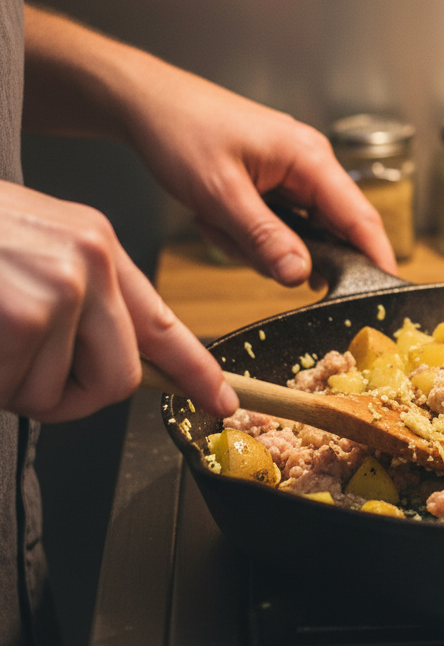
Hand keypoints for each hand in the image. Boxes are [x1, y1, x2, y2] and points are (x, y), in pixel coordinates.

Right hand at [0, 180, 237, 421]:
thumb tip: (99, 365)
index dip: (195, 369)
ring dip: (14, 385)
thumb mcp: (31, 251)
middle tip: (18, 375)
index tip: (221, 400)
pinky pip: (20, 391)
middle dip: (67, 397)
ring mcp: (63, 286)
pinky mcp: (27, 315)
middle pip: (119, 377)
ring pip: (59, 392)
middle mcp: (92, 260)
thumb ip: (75, 302)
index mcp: (96, 246)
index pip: (161, 320)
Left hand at [124, 70, 398, 283]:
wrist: (146, 104)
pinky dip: (245, 233)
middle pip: (326, 233)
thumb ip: (265, 237)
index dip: (376, 258)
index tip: (385, 295)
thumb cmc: (181, 130)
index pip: (360, 217)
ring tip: (214, 219)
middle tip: (235, 241)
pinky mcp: (272, 183)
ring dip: (255, 243)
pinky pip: (275, 226)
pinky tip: (215, 216)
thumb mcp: (221, 193)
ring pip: (296, 235)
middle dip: (283, 252)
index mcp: (310, 158)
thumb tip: (301, 275)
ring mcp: (291, 174)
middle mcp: (309, 165)